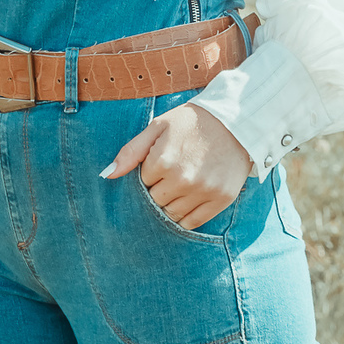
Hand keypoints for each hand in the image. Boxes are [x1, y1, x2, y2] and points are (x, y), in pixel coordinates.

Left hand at [101, 103, 253, 229]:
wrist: (235, 120)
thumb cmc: (191, 122)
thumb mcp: (158, 127)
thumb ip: (131, 151)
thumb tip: (107, 175)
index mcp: (163, 160)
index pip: (143, 183)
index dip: (150, 173)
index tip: (162, 161)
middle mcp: (183, 179)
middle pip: (156, 201)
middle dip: (160, 189)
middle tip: (173, 172)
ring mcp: (203, 191)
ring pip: (173, 214)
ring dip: (173, 203)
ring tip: (183, 182)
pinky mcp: (220, 199)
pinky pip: (193, 223)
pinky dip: (187, 215)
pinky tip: (191, 197)